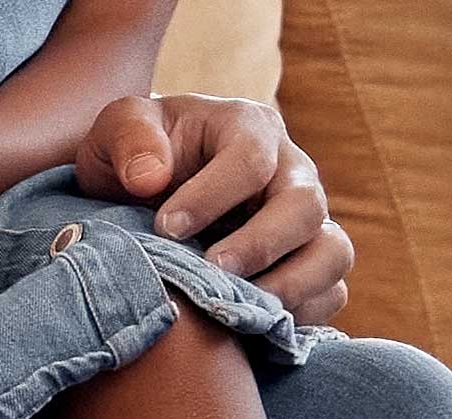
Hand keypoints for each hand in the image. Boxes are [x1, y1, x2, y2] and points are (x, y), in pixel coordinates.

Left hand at [91, 92, 357, 325]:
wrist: (147, 195)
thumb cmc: (138, 156)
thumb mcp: (118, 129)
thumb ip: (128, 138)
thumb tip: (150, 179)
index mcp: (249, 127)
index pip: (251, 159)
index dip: (212, 197)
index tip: (166, 228)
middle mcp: (291, 171)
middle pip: (306, 205)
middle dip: (260, 244)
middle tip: (213, 270)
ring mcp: (308, 221)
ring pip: (333, 251)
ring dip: (293, 285)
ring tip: (240, 307)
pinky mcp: (311, 264)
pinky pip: (331, 293)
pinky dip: (302, 314)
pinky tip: (252, 323)